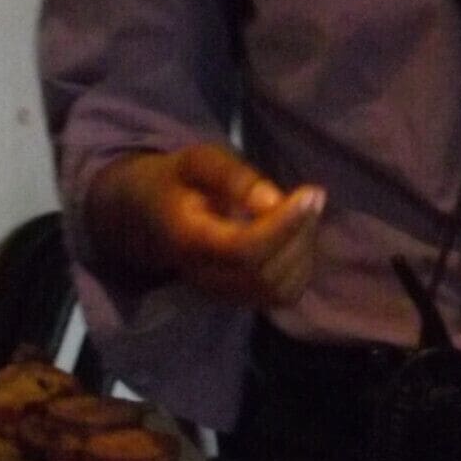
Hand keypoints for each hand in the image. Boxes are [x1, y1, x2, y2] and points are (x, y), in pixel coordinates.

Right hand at [86, 143, 325, 308]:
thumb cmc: (178, 182)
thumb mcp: (198, 161)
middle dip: (299, 235)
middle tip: (310, 196)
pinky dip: (301, 266)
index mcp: (188, 241)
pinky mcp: (240, 299)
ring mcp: (222, 295)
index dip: (284, 225)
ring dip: (303, 251)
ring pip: (279, 289)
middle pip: (266, 274)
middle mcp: (204, 278)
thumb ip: (233, 177)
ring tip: (302, 213)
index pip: (244, 250)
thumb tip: (273, 201)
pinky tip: (296, 235)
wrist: (149, 218)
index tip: (311, 192)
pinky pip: (283, 295)